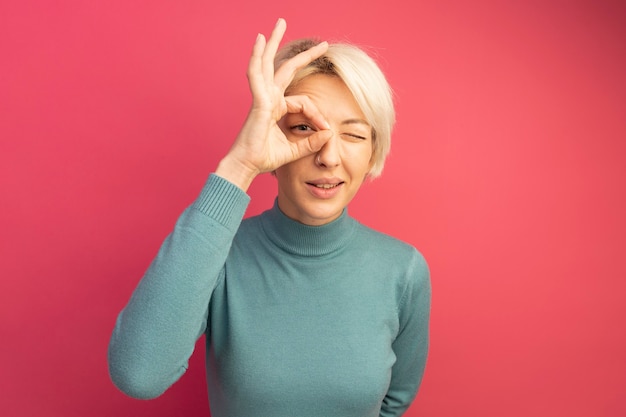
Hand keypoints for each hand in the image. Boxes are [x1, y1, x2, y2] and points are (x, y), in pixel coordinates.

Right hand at [216, 18, 331, 190]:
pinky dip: (256, 57)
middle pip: (285, 69)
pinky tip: (260, 41)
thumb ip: (312, 142)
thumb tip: (329, 134)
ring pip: (268, 64)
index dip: (317, 114)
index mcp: (277, 109)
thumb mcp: (295, 150)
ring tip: (279, 24)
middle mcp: (270, 99)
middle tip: (322, 43)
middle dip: (303, 55)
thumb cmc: (265, 159)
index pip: (304, 102)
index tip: (326, 129)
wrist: (247, 166)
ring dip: (274, 42)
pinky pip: (256, 75)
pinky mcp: (257, 102)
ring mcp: (262, 98)